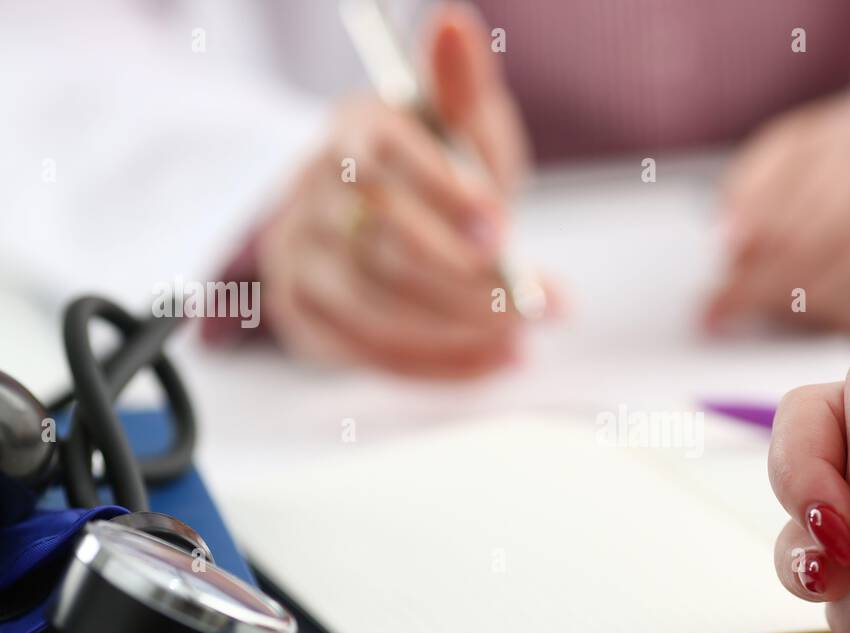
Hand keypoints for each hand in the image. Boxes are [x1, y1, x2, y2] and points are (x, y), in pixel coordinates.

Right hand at [259, 2, 532, 376]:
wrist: (374, 214)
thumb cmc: (435, 168)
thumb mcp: (459, 126)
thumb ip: (463, 88)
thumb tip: (454, 20)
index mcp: (352, 130)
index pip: (386, 156)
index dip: (445, 194)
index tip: (504, 231)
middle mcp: (310, 190)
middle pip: (384, 245)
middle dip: (467, 281)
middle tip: (534, 302)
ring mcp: (297, 254)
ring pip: (376, 305)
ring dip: (460, 328)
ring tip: (524, 332)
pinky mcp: (300, 313)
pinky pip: (369, 353)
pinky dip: (441, 363)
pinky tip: (498, 359)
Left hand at [707, 89, 849, 331]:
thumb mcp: (805, 145)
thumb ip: (759, 188)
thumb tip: (729, 244)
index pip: (787, 226)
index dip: (743, 274)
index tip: (709, 304)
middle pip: (816, 262)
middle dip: (761, 294)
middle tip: (723, 315)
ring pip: (847, 294)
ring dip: (797, 311)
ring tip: (765, 309)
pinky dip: (838, 314)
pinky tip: (816, 307)